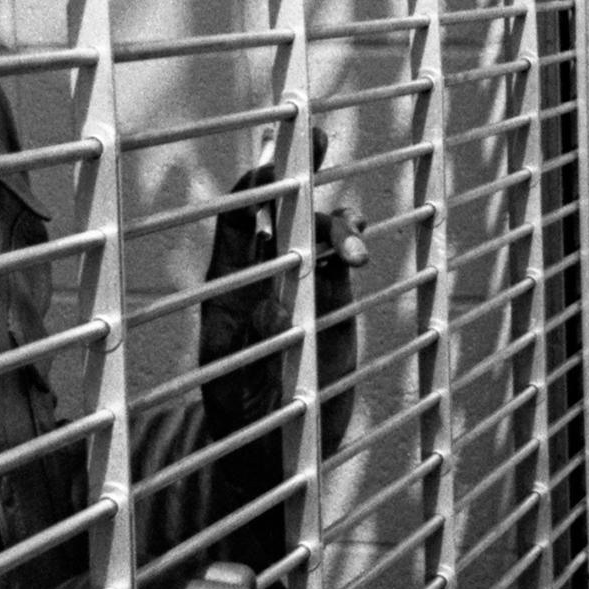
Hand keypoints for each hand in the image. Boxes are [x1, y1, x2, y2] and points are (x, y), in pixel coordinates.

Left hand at [201, 131, 366, 427]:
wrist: (268, 452)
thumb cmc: (234, 411)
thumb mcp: (229, 369)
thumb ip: (250, 327)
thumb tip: (271, 287)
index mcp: (229, 280)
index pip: (240, 215)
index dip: (256, 183)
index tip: (274, 163)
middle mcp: (267, 274)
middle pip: (286, 207)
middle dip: (301, 169)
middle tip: (319, 136)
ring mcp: (304, 287)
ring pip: (324, 230)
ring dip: (340, 224)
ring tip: (355, 250)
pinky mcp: (334, 307)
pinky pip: (346, 261)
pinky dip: (355, 246)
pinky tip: (359, 253)